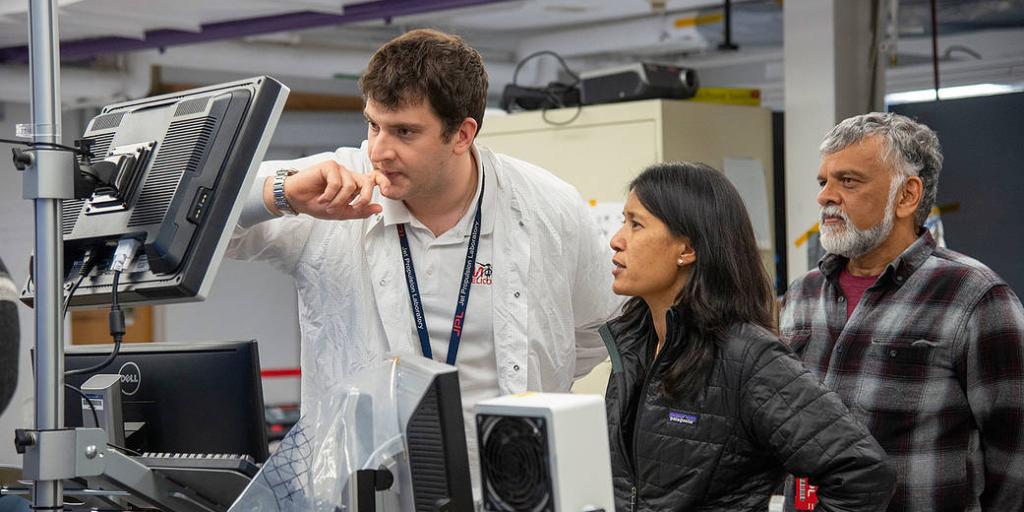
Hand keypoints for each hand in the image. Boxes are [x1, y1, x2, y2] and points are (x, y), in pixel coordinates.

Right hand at [264, 160, 391, 220]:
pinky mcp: (329, 166)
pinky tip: (322, 198)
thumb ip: (359, 211)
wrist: (297, 200)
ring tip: (328, 205)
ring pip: (350, 186)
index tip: (387, 190)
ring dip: (339, 201)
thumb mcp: (341, 213)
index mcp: (354, 185)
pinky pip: (337, 182)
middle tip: (353, 207)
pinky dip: (330, 195)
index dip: (383, 181)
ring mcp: (339, 170)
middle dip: (363, 197)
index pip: (373, 179)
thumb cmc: (317, 204)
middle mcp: (349, 176)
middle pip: (367, 182)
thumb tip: (378, 208)